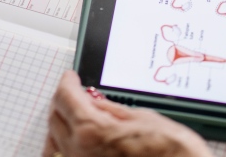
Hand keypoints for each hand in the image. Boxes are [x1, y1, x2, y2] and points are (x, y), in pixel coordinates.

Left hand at [44, 72, 213, 156]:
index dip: (67, 82)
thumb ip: (110, 108)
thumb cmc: (171, 151)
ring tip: (78, 113)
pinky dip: (66, 143)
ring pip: (55, 138)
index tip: (71, 77)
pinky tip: (78, 138)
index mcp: (91, 130)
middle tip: (76, 91)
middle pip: (55, 117)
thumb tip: (93, 101)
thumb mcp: (141, 117)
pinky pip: (66, 155)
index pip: (65, 96)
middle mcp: (79, 151)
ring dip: (63, 122)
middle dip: (63, 100)